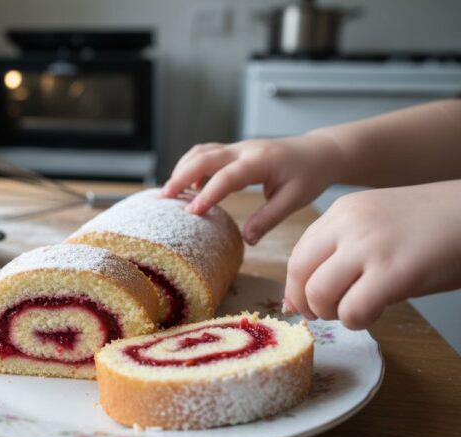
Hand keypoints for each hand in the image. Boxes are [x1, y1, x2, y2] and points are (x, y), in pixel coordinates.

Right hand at [160, 134, 344, 244]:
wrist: (319, 152)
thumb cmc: (309, 175)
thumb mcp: (294, 200)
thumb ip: (268, 218)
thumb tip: (247, 240)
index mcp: (260, 161)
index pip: (227, 176)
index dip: (207, 194)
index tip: (192, 212)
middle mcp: (244, 150)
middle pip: (204, 157)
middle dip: (181, 176)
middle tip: (164, 198)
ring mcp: (238, 148)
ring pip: (201, 152)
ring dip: (182, 169)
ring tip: (169, 193)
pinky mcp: (234, 151)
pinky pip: (207, 154)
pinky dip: (192, 167)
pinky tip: (188, 186)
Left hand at [284, 181, 460, 329]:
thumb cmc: (434, 225)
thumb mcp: (376, 224)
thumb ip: (341, 250)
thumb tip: (305, 295)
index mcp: (341, 212)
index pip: (298, 255)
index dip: (296, 287)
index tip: (303, 304)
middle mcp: (348, 225)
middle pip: (299, 274)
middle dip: (306, 303)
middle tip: (325, 314)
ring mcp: (370, 246)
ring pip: (319, 294)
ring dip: (331, 313)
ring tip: (355, 310)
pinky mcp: (395, 271)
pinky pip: (353, 310)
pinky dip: (357, 321)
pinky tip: (375, 312)